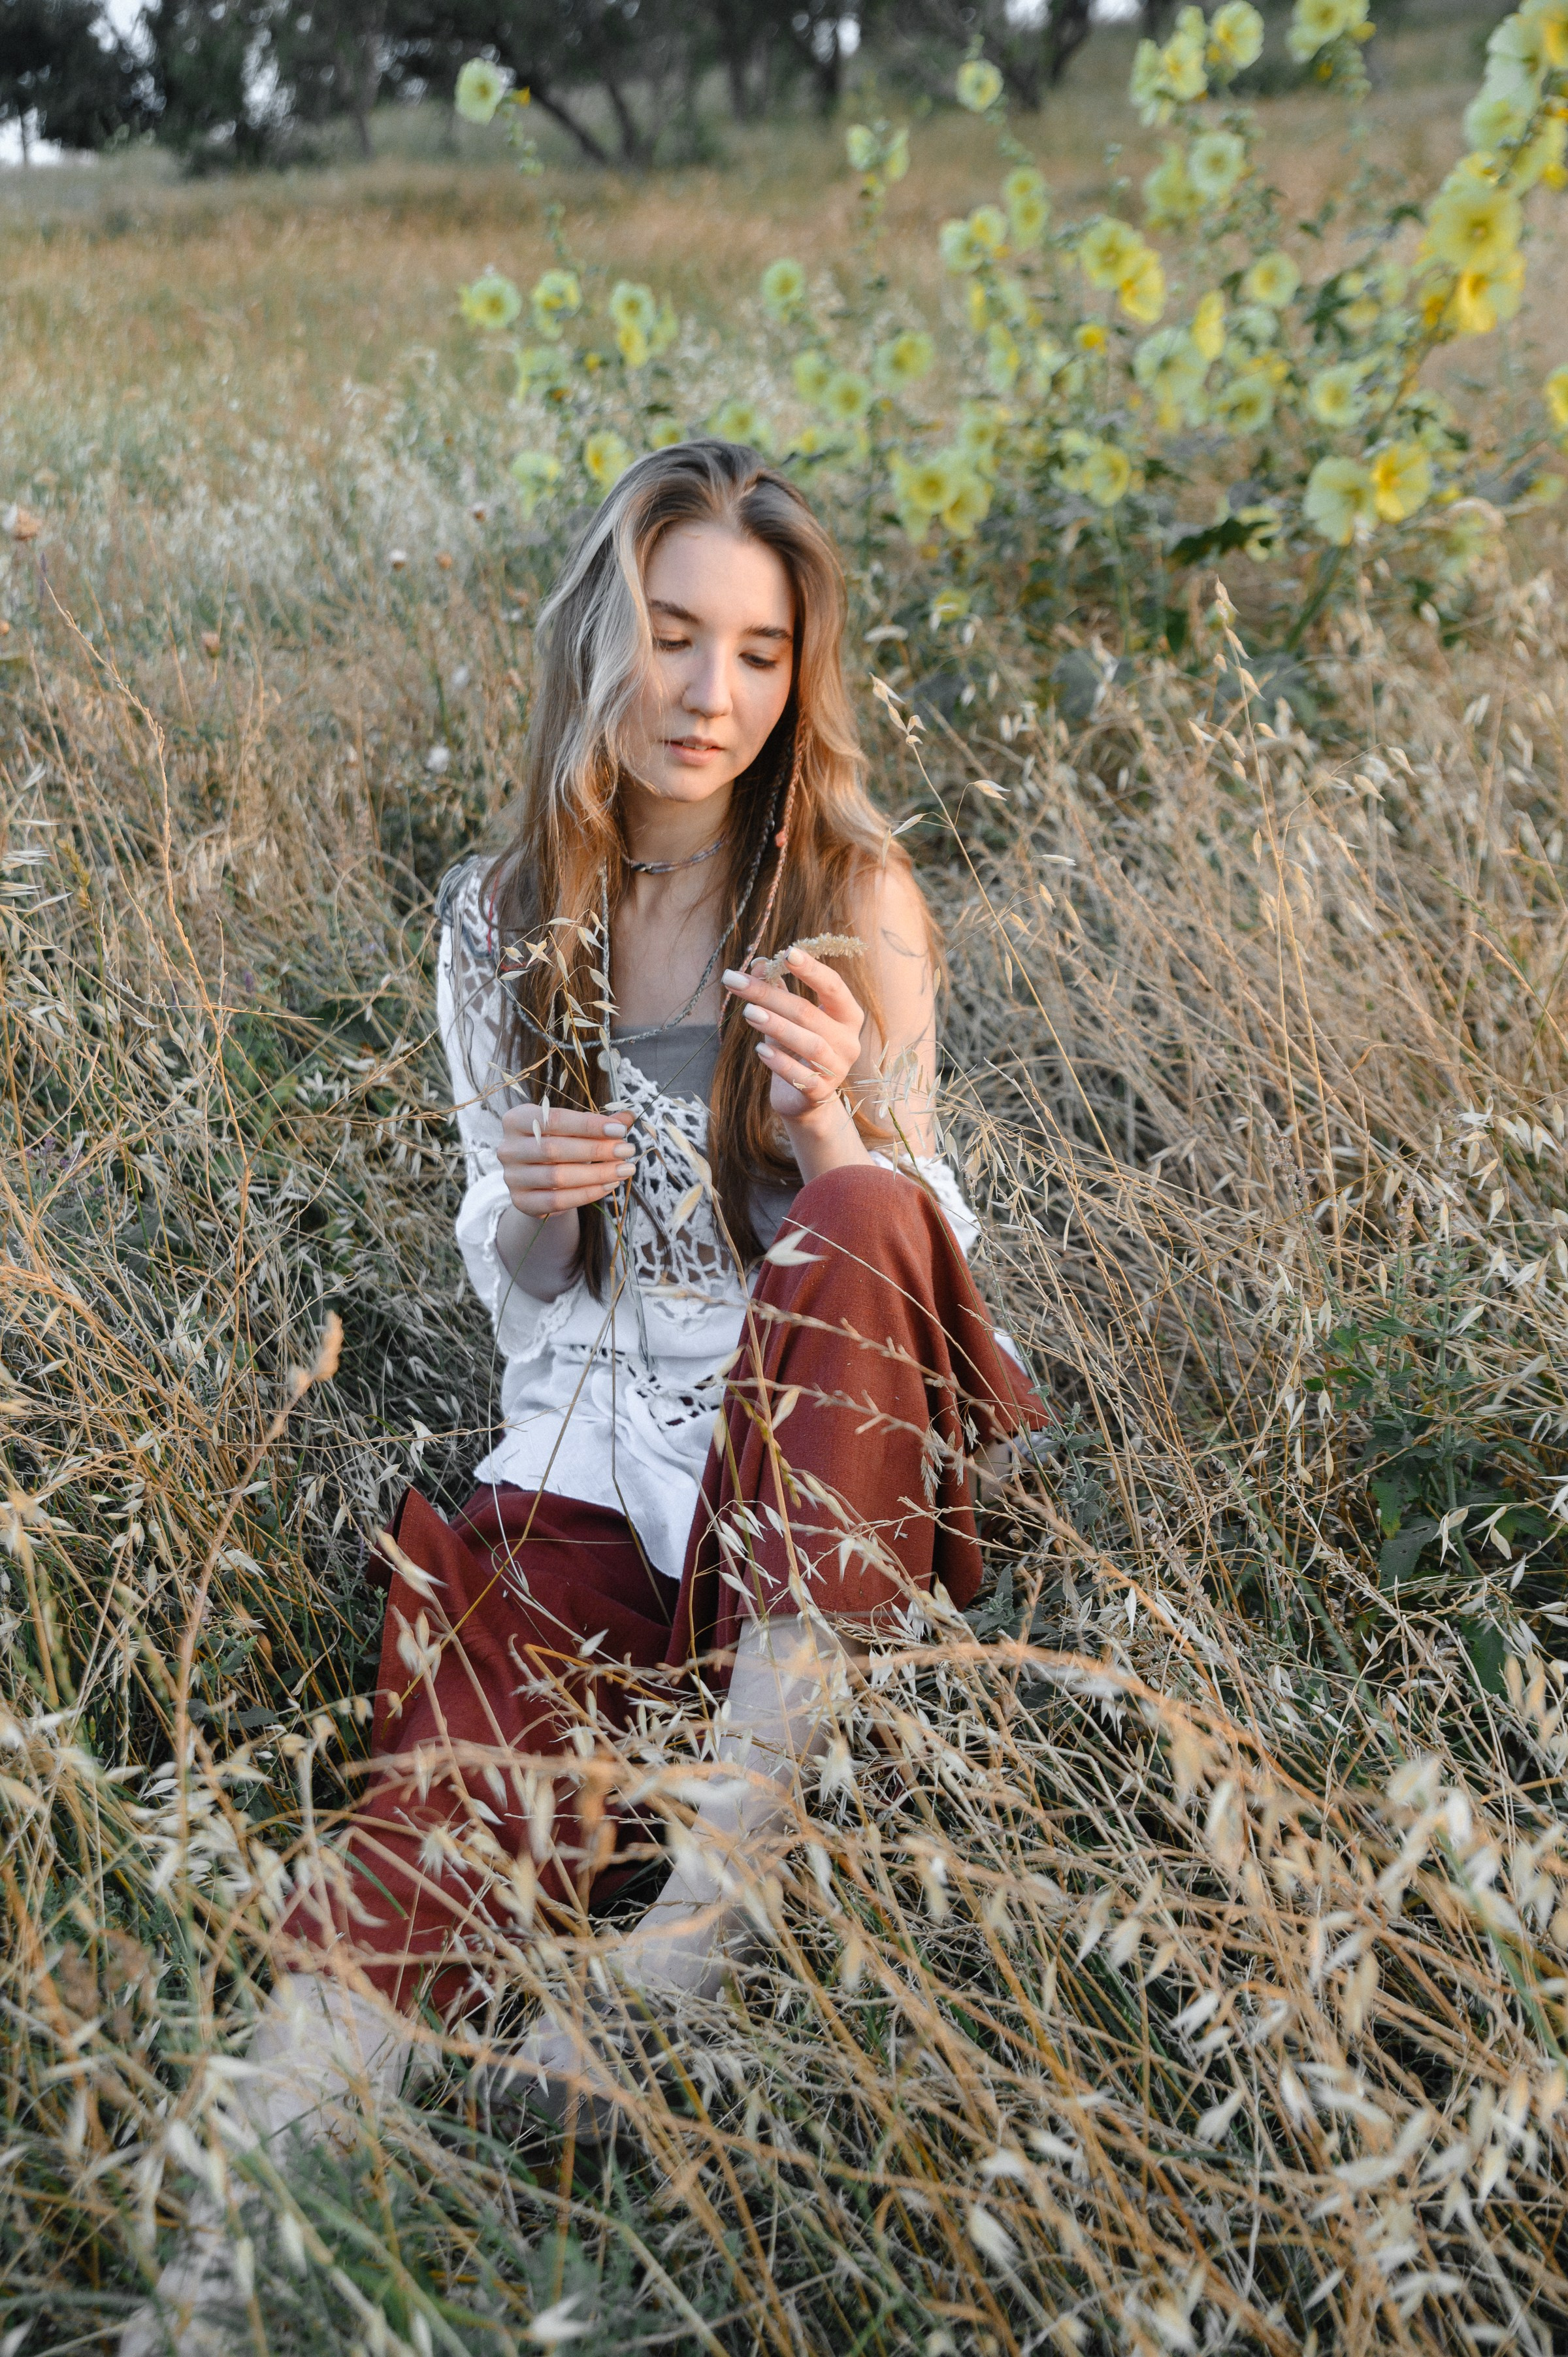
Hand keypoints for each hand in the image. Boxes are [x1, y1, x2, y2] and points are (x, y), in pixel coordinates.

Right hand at [496, 1100, 636, 1217]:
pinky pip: (557, 1201)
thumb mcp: (575, 1130)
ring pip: (558, 1177)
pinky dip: (587, 1194)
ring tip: (625, 1169)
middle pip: (556, 1149)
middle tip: (627, 1150)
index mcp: (517, 1119)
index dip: (588, 1125)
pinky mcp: (521, 1201)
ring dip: (597, 1174)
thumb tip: (629, 1117)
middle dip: (597, 1150)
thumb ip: (599, 1124)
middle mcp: (508, 1147)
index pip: (554, 1119)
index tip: (620, 1130)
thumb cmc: (560, 1146)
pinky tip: (609, 1185)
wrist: (540, 1182)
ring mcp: (512, 1177)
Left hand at [721, 950, 864, 1132]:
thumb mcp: (787, 1018)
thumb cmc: (797, 1050)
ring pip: (810, 1044)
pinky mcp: (821, 1093)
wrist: (806, 1100)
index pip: (833, 986)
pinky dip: (781, 1063)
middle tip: (737, 982)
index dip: (811, 969)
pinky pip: (802, 1077)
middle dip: (771, 995)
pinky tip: (761, 1049)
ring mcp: (837, 1069)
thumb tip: (758, 962)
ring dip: (777, 1026)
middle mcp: (848, 1041)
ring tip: (748, 1012)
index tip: (786, 952)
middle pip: (810, 1013)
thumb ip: (778, 990)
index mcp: (847, 1015)